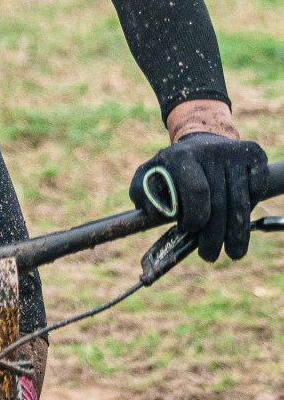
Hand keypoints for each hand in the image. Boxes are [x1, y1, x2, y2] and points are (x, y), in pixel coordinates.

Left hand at [129, 133, 267, 261]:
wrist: (200, 142)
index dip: (196, 218)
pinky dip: (253, 205)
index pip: (196, 192)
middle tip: (209, 256)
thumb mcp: (150, 175)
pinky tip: (241, 216)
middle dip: (214, 237)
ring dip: (237, 234)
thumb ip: (141, 193)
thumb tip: (152, 212)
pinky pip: (258, 187)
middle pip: (220, 204)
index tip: (190, 231)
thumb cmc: (173, 169)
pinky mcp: (254, 154)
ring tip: (233, 253)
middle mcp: (209, 151)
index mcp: (181, 156)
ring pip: (241, 202)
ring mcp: (233, 152)